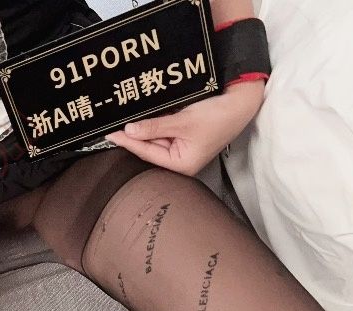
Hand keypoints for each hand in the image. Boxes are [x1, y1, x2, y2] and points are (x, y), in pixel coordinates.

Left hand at [105, 81, 264, 175]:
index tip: (111, 134)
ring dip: (144, 128)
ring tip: (124, 120)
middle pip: (150, 147)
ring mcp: (183, 148)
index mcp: (181, 165)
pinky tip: (142, 117)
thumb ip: (154, 127)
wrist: (241, 103)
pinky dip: (155, 124)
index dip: (128, 142)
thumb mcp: (182, 122)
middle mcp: (181, 160)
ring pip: (156, 138)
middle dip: (134, 135)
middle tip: (113, 125)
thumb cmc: (218, 116)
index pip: (147, 153)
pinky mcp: (186, 136)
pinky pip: (165, 131)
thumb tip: (130, 131)